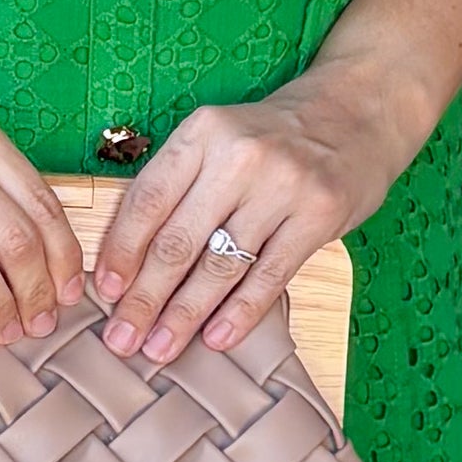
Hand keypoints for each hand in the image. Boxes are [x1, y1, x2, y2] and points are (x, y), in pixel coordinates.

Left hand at [93, 64, 431, 365]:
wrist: (356, 113)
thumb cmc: (274, 137)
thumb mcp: (219, 140)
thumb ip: (180, 186)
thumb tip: (130, 260)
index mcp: (202, 133)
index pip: (148, 200)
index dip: (121, 252)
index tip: (105, 294)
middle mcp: (238, 156)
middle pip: (178, 241)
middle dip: (144, 298)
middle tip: (121, 340)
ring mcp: (282, 186)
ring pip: (220, 265)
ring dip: (185, 315)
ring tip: (160, 348)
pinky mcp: (318, 215)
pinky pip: (269, 276)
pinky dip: (239, 313)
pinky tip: (215, 339)